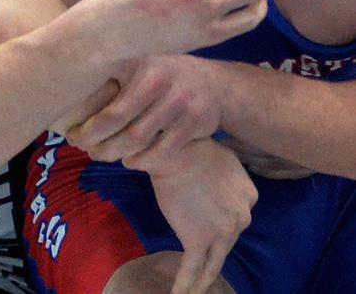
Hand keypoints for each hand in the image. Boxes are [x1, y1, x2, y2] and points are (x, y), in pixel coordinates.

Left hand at [67, 55, 224, 161]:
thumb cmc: (160, 76)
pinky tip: (130, 160)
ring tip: (101, 155)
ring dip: (114, 153)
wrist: (214, 83)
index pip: (101, 95)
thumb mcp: (137, 63)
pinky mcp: (196, 120)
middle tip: (83, 149)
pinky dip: (141, 160)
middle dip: (95, 142)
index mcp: (136, 61)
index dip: (84, 123)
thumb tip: (59, 96)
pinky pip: (161, 150)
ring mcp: (179, 99)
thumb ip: (107, 74)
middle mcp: (158, 77)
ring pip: (137, 138)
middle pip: (116, 121)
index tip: (70, 135)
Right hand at [126, 139, 257, 293]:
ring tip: (192, 292)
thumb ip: (226, 178)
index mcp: (250, 196)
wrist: (178, 152)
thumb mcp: (225, 160)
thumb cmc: (194, 149)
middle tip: (200, 266)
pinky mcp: (199, 239)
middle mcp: (242, 217)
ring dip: (202, 281)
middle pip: (226, 242)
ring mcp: (222, 231)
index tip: (207, 227)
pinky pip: (192, 267)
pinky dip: (185, 284)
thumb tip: (213, 183)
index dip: (221, 223)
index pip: (236, 217)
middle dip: (213, 253)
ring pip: (212, 262)